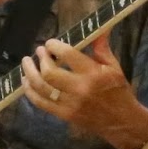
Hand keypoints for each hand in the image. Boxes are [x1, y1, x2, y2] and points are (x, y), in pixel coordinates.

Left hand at [20, 37, 144, 144]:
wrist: (122, 122)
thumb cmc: (118, 91)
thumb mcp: (114, 67)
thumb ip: (102, 47)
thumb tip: (99, 27)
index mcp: (92, 74)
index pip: (67, 54)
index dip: (54, 46)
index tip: (50, 43)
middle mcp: (79, 89)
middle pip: (49, 72)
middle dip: (41, 59)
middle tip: (39, 51)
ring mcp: (70, 104)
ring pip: (41, 87)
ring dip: (29, 73)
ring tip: (26, 62)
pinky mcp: (64, 115)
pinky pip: (41, 103)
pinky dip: (29, 91)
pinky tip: (25, 81)